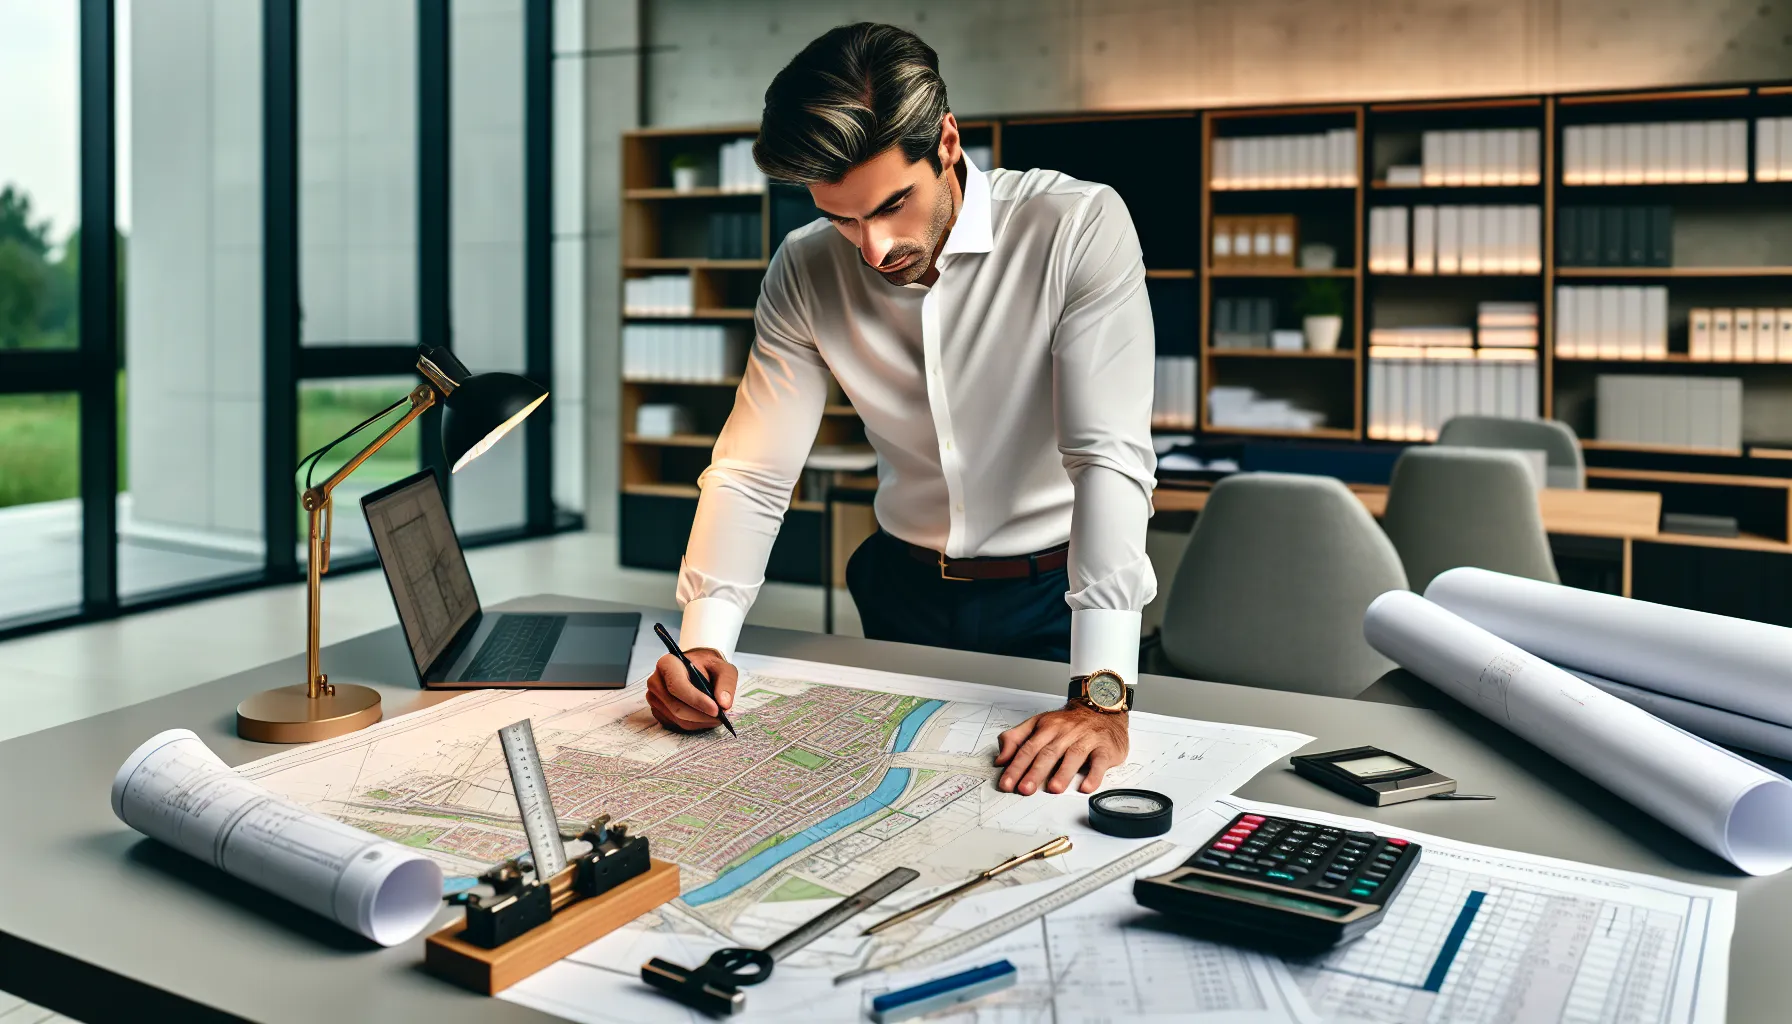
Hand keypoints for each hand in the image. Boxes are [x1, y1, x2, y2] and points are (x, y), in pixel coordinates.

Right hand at [645, 649, 737, 731]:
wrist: (696, 669)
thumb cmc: (707, 667)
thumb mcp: (723, 668)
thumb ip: (726, 683)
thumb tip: (724, 704)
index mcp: (667, 664)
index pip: (678, 686)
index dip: (697, 700)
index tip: (716, 709)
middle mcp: (656, 681)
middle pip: (677, 707)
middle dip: (701, 715)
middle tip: (720, 717)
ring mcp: (655, 698)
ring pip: (678, 719)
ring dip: (700, 721)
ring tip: (715, 716)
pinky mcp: (657, 711)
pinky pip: (676, 724)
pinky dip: (694, 724)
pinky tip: (704, 716)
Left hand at [994, 702, 1128, 795]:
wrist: (1102, 710)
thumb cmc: (1068, 723)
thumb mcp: (1038, 724)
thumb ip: (1015, 739)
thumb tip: (1000, 759)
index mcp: (1047, 727)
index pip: (1028, 748)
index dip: (1016, 766)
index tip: (1006, 783)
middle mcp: (1065, 733)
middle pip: (1048, 753)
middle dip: (1035, 772)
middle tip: (1025, 789)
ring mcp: (1086, 740)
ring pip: (1073, 756)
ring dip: (1063, 773)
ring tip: (1053, 788)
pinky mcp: (1104, 749)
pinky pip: (1099, 762)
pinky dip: (1094, 775)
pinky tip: (1086, 787)